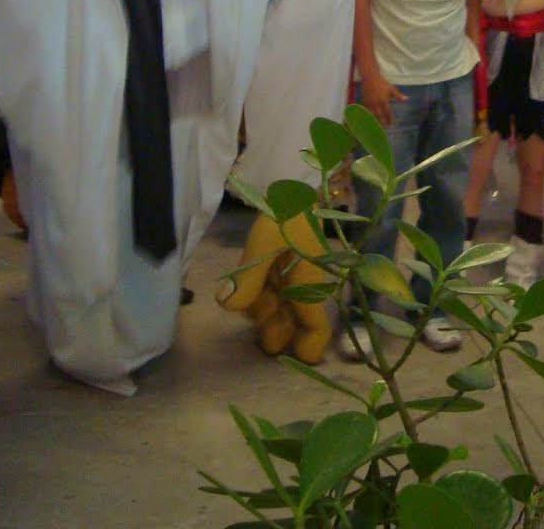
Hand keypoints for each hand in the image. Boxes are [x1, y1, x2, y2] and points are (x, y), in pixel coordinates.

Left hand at [218, 213, 332, 363]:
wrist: (290, 183)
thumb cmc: (284, 214)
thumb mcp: (263, 245)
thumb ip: (248, 278)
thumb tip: (227, 307)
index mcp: (309, 283)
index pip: (316, 325)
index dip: (309, 347)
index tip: (296, 359)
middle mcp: (306, 283)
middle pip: (293, 319)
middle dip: (277, 330)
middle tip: (262, 342)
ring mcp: (296, 274)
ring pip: (281, 304)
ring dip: (265, 311)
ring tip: (247, 308)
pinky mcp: (286, 263)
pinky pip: (274, 288)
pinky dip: (261, 294)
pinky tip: (246, 291)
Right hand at [359, 73, 405, 126]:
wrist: (369, 78)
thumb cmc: (382, 83)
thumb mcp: (391, 88)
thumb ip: (398, 95)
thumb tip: (406, 99)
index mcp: (383, 101)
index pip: (387, 113)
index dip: (389, 119)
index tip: (391, 124)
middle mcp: (376, 104)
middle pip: (379, 116)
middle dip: (382, 122)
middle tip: (384, 128)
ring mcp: (369, 104)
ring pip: (372, 115)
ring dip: (375, 121)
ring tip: (377, 126)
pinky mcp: (364, 102)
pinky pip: (366, 111)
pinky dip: (368, 116)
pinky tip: (370, 119)